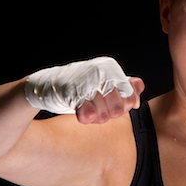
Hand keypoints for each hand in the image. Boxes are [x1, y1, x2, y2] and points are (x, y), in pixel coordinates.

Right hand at [24, 57, 143, 121]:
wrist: (45, 87)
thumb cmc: (77, 88)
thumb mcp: (102, 85)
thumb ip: (123, 86)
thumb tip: (140, 85)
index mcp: (110, 67)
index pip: (131, 95)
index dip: (124, 106)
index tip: (111, 106)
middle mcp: (101, 71)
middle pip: (120, 107)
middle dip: (109, 114)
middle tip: (97, 110)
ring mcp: (87, 80)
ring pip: (107, 113)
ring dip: (97, 117)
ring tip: (87, 110)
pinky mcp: (73, 91)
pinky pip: (89, 113)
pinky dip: (87, 117)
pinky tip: (83, 115)